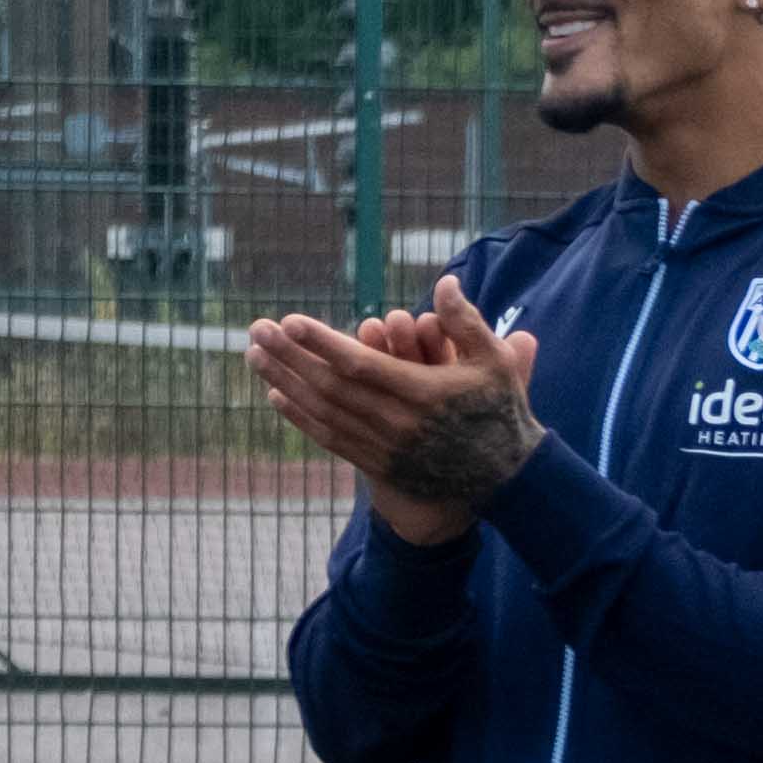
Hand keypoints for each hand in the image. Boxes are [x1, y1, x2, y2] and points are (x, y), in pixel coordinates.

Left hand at [247, 276, 544, 545]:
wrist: (507, 479)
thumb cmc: (501, 412)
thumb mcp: (496, 362)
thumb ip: (467, 322)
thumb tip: (444, 282)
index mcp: (423, 393)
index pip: (360, 364)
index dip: (322, 343)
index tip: (289, 321)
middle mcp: (397, 422)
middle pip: (330, 386)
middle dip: (290, 356)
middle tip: (256, 329)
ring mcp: (384, 447)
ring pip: (323, 412)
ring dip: (285, 382)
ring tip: (254, 355)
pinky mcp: (378, 464)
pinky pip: (330, 438)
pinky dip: (300, 417)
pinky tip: (276, 395)